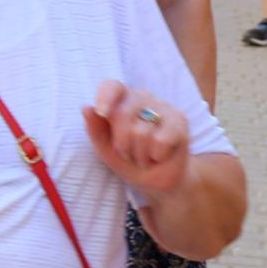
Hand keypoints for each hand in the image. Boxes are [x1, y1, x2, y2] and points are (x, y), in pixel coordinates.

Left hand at [86, 81, 194, 198]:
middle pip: (123, 114)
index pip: (112, 87)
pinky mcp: (180, 121)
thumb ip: (94, 129)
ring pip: (141, 132)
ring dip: (139, 154)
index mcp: (122, 100)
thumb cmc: (129, 160)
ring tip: (145, 156)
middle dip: (121, 144)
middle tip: (128, 153)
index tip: (101, 113)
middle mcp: (143, 98)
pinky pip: (160, 140)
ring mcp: (164, 107)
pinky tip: (160, 156)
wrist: (156, 180)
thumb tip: (85, 107)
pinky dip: (156, 156)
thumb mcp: (105, 149)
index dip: (105, 97)